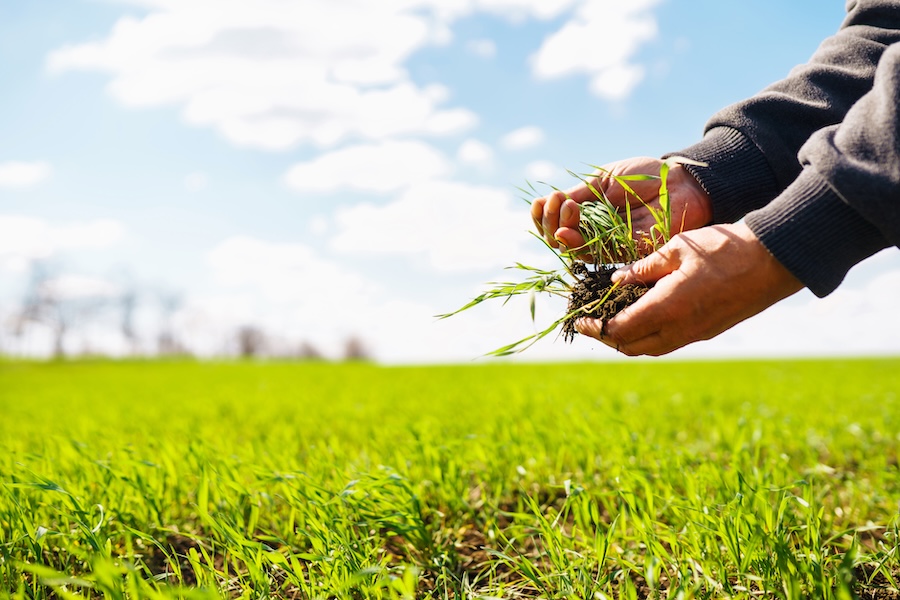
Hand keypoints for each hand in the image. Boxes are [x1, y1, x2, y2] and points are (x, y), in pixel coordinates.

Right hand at [530, 157, 713, 250]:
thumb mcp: (603, 180)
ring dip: (560, 230)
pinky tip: (569, 228)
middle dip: (549, 222)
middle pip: (559, 239)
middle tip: (556, 202)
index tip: (541, 201)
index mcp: (588, 214)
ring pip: (572, 249)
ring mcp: (607, 244)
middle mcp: (595, 232)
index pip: (557, 222)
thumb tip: (547, 203)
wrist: (679, 182)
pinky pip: (593, 255)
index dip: (544, 216)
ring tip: (567, 209)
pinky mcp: (622, 255)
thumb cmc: (644, 177)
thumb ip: (578, 194)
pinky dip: (576, 243)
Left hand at [575, 223, 803, 355]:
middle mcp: (678, 329)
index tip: (580, 319)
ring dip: (627, 340)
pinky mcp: (706, 332)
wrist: (773, 261)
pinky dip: (647, 337)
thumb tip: (616, 280)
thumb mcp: (677, 248)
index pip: (619, 330)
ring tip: (612, 321)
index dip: (595, 327)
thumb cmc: (724, 248)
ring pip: (649, 348)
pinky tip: (641, 317)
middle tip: (591, 322)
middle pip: (630, 346)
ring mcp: (694, 334)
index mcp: (667, 309)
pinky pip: (667, 343)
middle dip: (606, 337)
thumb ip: (643, 267)